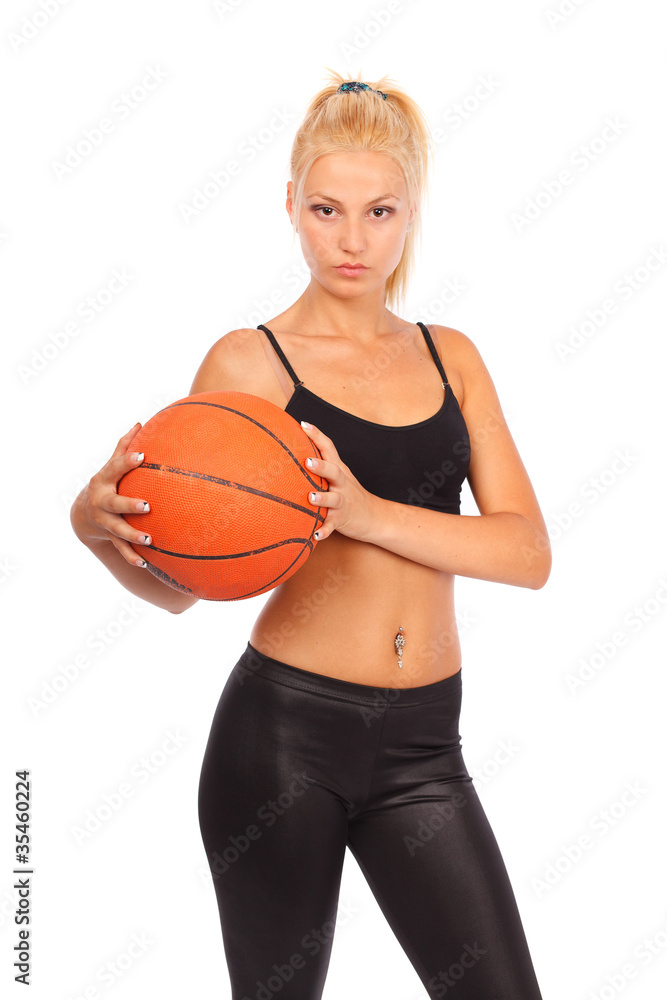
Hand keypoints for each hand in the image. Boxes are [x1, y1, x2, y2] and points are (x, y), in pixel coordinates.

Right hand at [70, 423, 152, 565]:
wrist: (83, 514)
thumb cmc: (107, 483)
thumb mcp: (110, 466)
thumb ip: (124, 446)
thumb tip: (140, 422)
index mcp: (104, 480)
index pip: (115, 468)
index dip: (127, 462)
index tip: (142, 456)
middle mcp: (102, 502)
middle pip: (115, 503)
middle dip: (129, 504)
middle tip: (147, 505)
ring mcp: (104, 521)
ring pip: (118, 529)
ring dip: (133, 535)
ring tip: (149, 539)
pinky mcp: (109, 537)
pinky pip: (120, 548)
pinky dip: (131, 556)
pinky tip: (145, 563)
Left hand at [301, 421, 377, 541]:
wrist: (374, 515)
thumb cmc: (346, 493)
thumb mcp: (337, 476)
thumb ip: (319, 465)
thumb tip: (288, 452)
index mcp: (338, 470)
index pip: (329, 448)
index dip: (317, 436)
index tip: (303, 424)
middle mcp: (342, 483)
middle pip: (334, 471)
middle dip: (321, 466)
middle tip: (307, 462)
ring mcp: (343, 501)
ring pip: (334, 498)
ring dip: (322, 498)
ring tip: (310, 497)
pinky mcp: (343, 519)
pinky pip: (333, 525)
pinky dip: (325, 530)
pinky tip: (315, 536)